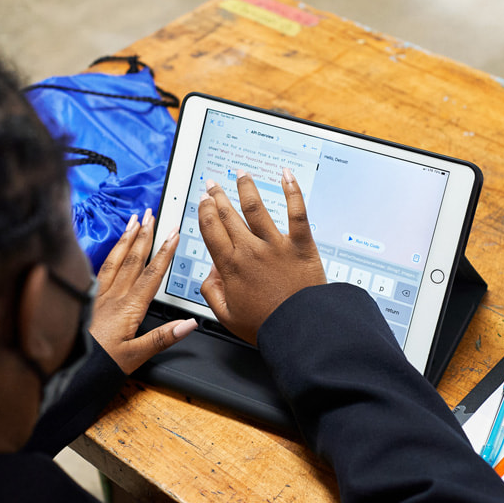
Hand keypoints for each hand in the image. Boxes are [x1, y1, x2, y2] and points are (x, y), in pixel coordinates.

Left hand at [88, 209, 197, 373]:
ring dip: (126, 239)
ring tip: (133, 221)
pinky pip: (100, 270)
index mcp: (127, 309)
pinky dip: (109, 255)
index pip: (151, 275)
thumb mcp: (134, 357)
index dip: (164, 253)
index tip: (173, 233)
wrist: (65, 370)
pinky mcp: (86, 300)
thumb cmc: (97, 365)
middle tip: (152, 213)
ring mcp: (98, 296)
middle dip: (144, 235)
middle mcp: (112, 297)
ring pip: (114, 261)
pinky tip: (110, 251)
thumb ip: (162, 338)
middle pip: (132, 260)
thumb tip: (188, 324)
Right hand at [198, 169, 325, 344]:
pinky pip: (297, 212)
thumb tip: (210, 274)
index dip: (205, 212)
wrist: (300, 329)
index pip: (211, 230)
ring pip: (256, 207)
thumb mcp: (227, 316)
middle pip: (228, 215)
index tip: (203, 201)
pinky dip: (292, 191)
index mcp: (231, 266)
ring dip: (246, 187)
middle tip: (213, 184)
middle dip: (218, 196)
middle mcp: (250, 250)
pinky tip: (286, 175)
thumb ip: (212, 293)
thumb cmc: (266, 326)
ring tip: (241, 174)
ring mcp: (276, 245)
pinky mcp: (300, 244)